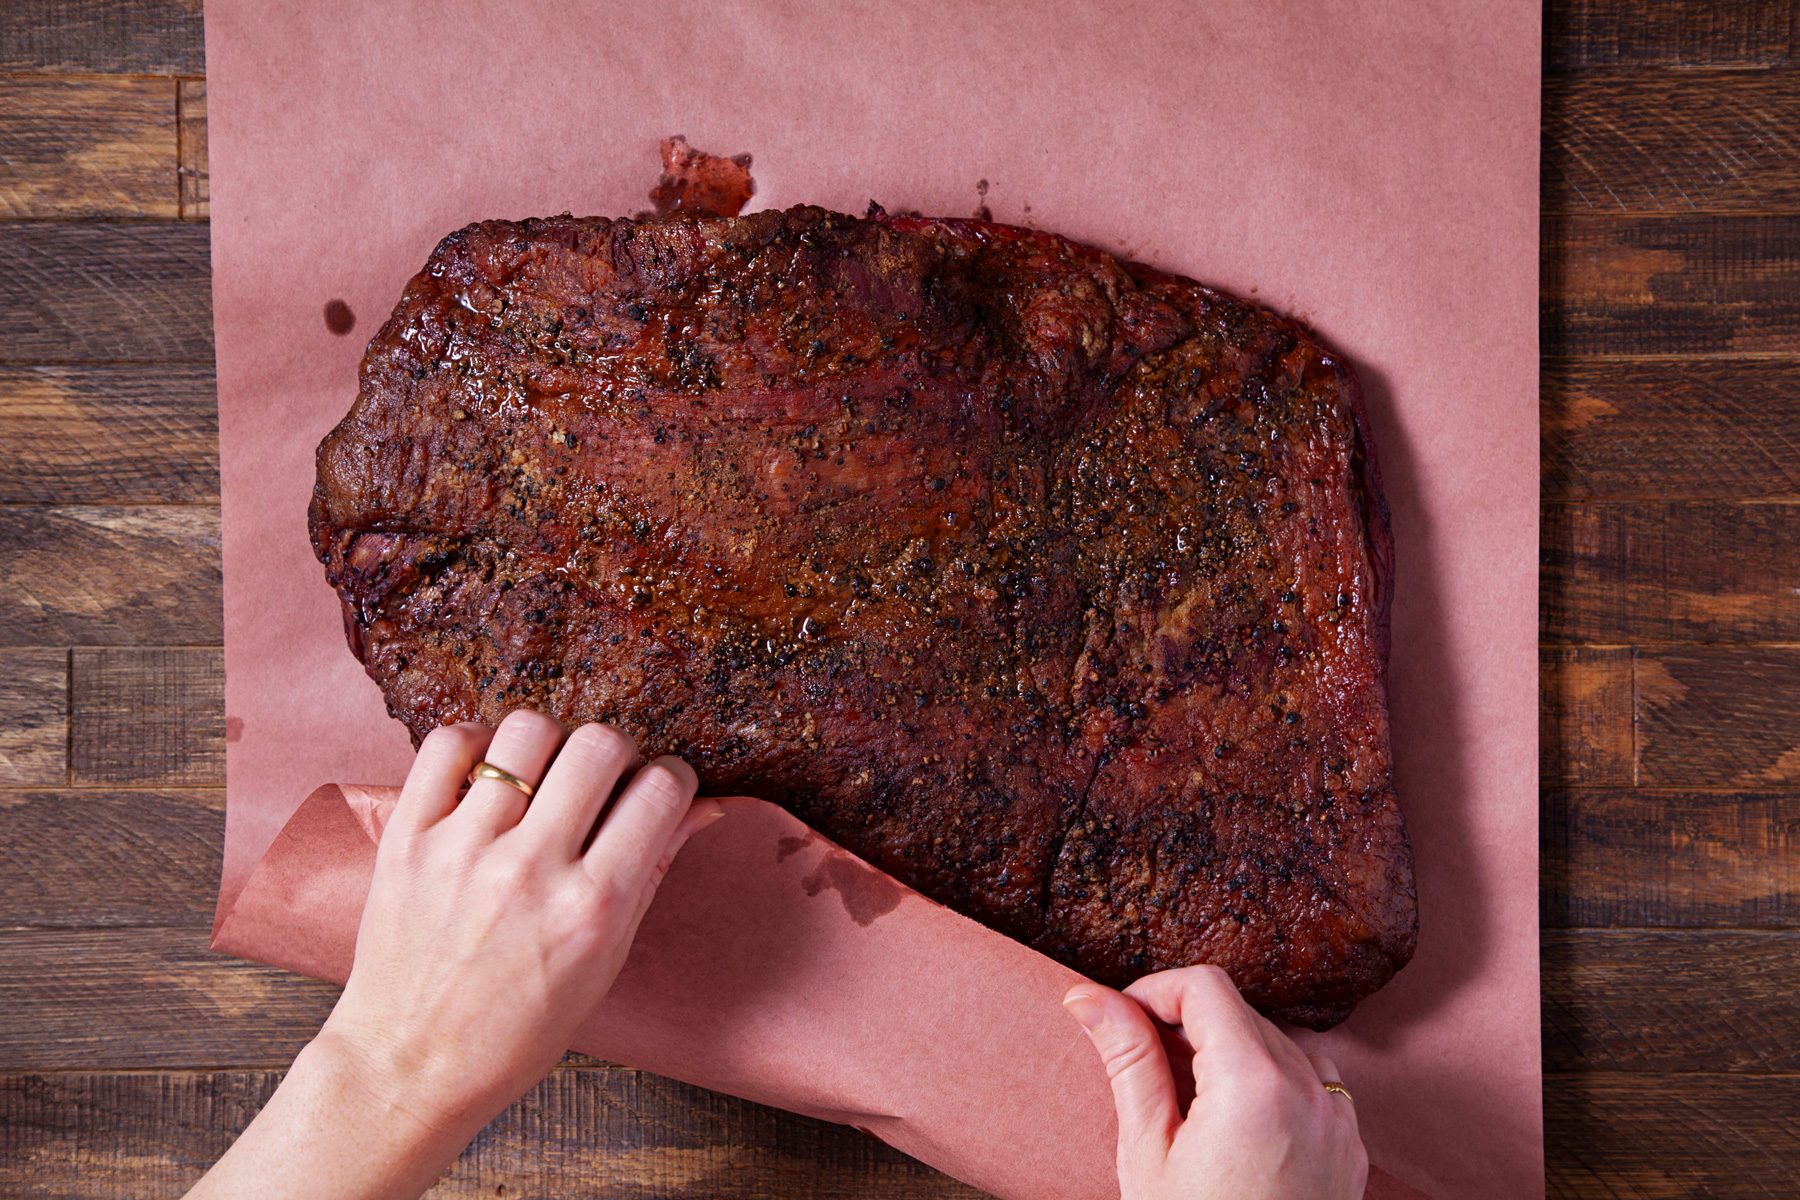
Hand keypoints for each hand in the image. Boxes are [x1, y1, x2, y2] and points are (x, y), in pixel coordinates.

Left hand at [320, 709, 723, 1141]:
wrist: (410, 1067)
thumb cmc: (517, 1029)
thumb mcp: (605, 962)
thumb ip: (653, 873)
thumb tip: (702, 806)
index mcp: (593, 908)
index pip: (661, 789)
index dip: (671, 780)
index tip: (656, 791)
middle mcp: (531, 870)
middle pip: (600, 745)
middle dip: (615, 755)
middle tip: (599, 786)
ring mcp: (464, 849)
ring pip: (528, 731)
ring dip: (548, 746)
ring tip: (540, 780)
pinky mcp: (408, 838)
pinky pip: (449, 744)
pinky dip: (476, 745)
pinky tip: (487, 777)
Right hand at [1063, 966, 1366, 1199]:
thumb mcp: (1147, 1152)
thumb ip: (1127, 1061)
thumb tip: (1087, 996)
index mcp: (1254, 1084)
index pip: (1204, 986)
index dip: (1154, 990)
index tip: (1123, 1019)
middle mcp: (1310, 1089)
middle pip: (1242, 1010)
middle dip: (1189, 1024)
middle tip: (1145, 1069)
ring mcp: (1340, 1119)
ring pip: (1280, 1041)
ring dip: (1233, 1050)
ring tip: (1190, 1102)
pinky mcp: (1351, 1148)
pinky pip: (1314, 1082)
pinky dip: (1273, 1082)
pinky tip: (1238, 1125)